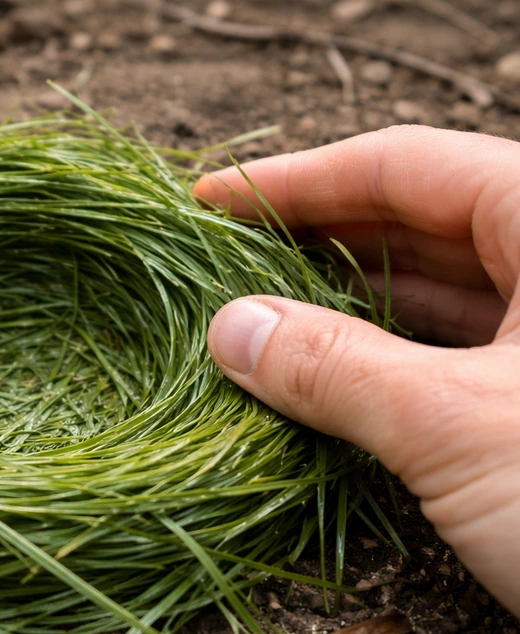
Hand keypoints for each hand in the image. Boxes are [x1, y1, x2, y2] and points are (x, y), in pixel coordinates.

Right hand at [195, 125, 519, 614]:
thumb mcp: (458, 429)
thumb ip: (336, 369)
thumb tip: (231, 330)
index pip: (410, 167)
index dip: (298, 180)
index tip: (213, 199)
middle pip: (417, 222)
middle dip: (313, 240)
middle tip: (221, 260)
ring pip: (432, 293)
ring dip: (339, 304)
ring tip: (253, 317)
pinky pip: (447, 354)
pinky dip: (377, 359)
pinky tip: (315, 371)